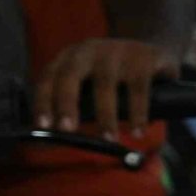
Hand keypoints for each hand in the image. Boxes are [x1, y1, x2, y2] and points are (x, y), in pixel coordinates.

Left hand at [38, 37, 174, 134]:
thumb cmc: (112, 76)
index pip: (47, 78)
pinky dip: (138, 113)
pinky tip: (138, 131)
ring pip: (105, 84)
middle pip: (70, 75)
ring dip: (106, 115)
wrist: (154, 51)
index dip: (42, 101)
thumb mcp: (89, 84)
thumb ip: (72, 108)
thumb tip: (49, 143)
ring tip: (109, 139)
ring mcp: (115, 51)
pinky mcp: (143, 57)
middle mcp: (87, 51)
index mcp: (67, 59)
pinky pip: (138, 89)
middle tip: (67, 130)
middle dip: (66, 103)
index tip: (42, 126)